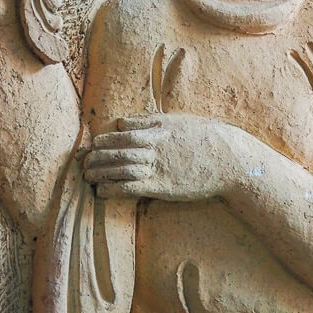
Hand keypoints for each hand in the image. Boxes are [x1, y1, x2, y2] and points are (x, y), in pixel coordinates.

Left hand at [83, 113, 234, 201]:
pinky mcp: (162, 186)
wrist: (230, 160)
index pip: (123, 132)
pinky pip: (130, 188)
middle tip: (83, 160)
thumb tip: (123, 121)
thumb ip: (149, 121)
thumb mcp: (179, 122)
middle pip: (117, 149)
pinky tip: (101, 191)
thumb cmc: (207, 139)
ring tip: (87, 175)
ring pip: (120, 168)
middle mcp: (155, 146)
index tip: (94, 143)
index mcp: (159, 128)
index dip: (105, 139)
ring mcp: (158, 166)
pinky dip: (112, 189)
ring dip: (100, 172)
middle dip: (96, 155)